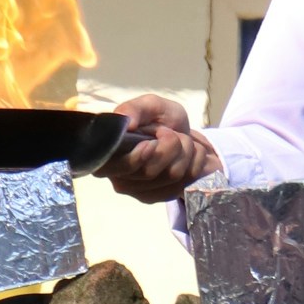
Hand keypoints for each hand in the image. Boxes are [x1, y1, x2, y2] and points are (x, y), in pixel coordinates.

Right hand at [102, 93, 219, 200]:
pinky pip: (184, 183)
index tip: (152, 142)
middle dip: (170, 145)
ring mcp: (139, 192)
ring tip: (182, 140)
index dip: (135, 158)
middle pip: (148, 172)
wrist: (183, 134)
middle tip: (171, 133)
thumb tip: (126, 121)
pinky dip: (195, 163)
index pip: (114, 167)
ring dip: (186, 151)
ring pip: (171, 176)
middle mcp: (118, 178)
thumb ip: (135, 108)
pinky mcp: (159, 197)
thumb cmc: (160, 118)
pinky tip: (190, 155)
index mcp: (108, 154)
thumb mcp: (149, 105)